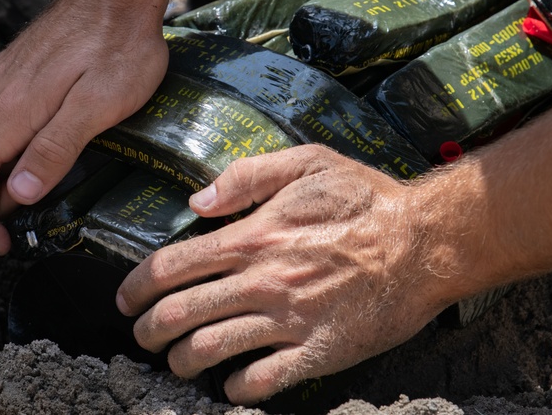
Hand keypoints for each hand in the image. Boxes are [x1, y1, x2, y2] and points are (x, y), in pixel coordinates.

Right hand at [0, 0, 168, 254]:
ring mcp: (0, 83)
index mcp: (6, 112)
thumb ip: (55, 148)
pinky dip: (7, 153)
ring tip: (44, 193)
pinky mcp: (14, 74)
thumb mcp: (99, 105)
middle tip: (31, 224)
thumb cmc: (119, 47)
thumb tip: (18, 194)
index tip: (7, 242)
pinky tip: (45, 155)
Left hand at [116, 145, 466, 404]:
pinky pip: (260, 382)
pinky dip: (236, 388)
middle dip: (148, 330)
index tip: (126, 299)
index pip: (171, 266)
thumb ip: (247, 175)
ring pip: (208, 352)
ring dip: (181, 362)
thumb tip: (197, 201)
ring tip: (179, 363)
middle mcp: (261, 281)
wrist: (426, 243)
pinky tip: (233, 383)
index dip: (136, 287)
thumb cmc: (369, 200)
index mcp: (253, 236)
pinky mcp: (317, 352)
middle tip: (144, 336)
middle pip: (178, 314)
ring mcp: (287, 320)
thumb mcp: (309, 162)